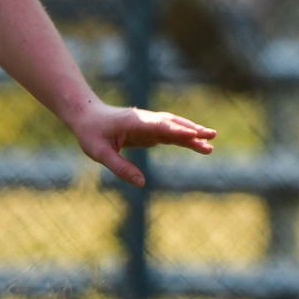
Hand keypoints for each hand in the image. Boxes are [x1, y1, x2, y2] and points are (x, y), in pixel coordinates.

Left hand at [64, 100, 216, 186]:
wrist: (87, 115)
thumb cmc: (91, 132)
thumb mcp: (99, 153)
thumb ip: (120, 167)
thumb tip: (141, 183)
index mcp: (134, 122)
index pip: (159, 125)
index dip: (177, 130)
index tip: (193, 133)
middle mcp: (146, 120)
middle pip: (173, 124)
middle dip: (192, 129)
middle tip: (212, 136)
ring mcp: (149, 124)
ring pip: (175, 128)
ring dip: (192, 134)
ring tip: (211, 143)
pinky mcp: (150, 131)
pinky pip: (171, 134)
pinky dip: (185, 138)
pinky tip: (198, 144)